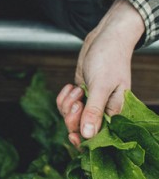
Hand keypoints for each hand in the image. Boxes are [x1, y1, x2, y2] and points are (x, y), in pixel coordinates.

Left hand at [57, 0, 144, 148]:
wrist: (105, 38)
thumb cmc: (109, 58)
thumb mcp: (101, 86)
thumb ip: (94, 111)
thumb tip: (88, 135)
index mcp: (114, 112)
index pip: (98, 137)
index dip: (83, 140)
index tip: (72, 135)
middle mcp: (102, 111)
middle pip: (79, 129)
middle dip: (72, 117)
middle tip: (76, 101)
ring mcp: (89, 103)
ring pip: (69, 117)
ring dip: (67, 104)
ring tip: (75, 89)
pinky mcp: (80, 95)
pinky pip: (65, 106)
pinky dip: (63, 97)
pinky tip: (70, 86)